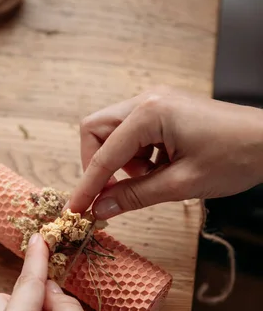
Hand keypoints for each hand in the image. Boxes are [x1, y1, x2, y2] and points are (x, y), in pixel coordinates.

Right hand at [68, 87, 262, 217]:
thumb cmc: (234, 158)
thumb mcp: (181, 184)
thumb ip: (135, 196)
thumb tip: (100, 208)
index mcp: (150, 113)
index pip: (103, 154)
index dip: (87, 185)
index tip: (76, 210)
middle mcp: (147, 100)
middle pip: (96, 130)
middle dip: (98, 164)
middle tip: (114, 192)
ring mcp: (155, 102)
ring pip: (113, 132)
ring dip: (120, 161)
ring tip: (150, 179)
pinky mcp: (164, 111)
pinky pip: (133, 134)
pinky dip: (136, 156)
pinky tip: (158, 169)